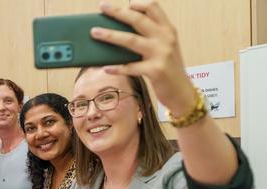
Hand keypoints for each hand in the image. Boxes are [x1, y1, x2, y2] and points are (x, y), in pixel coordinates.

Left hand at [91, 0, 194, 114]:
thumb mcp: (164, 47)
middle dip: (118, 12)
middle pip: (138, 19)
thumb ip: (150, 36)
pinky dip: (117, 68)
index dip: (138, 3)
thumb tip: (121, 29)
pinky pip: (131, 68)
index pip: (154, 7)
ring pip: (131, 40)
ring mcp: (161, 54)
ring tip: (95, 32)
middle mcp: (165, 38)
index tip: (124, 3)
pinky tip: (106, 68)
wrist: (182, 91)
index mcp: (167, 30)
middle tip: (102, 7)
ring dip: (110, 36)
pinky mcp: (155, 71)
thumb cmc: (168, 68)